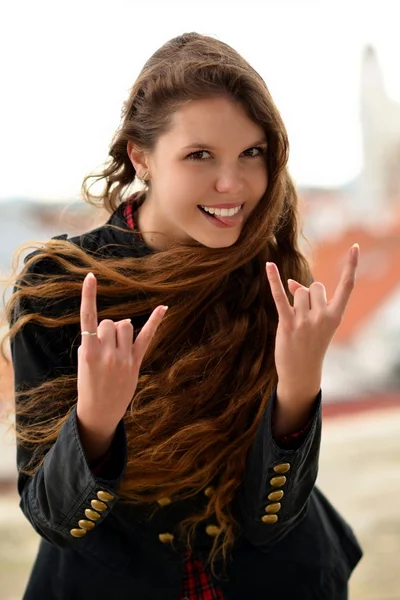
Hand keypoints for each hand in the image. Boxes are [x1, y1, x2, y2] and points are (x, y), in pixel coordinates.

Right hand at [76, 272, 166, 458]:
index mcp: (89, 352)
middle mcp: (108, 353)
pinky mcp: (136, 362)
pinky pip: (146, 337)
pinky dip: (154, 321)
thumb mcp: (84, 361)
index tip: (90, 276)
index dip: (89, 296)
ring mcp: (124, 358)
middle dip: (107, 330)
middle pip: (111, 322)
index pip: (88, 318)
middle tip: (103, 350)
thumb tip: (119, 324)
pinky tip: (163, 307)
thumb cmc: (88, 383)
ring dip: (121, 331)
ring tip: (115, 350)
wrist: (99, 410)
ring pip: (126, 326)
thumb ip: (95, 340)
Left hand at [266, 244, 358, 404]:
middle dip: (308, 294)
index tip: (355, 247)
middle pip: (314, 286)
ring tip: (296, 322)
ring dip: (294, 301)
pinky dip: (274, 280)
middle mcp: (323, 317)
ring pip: (299, 291)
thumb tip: (291, 282)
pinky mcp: (287, 323)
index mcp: (336, 316)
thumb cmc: (310, 344)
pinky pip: (280, 296)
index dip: (351, 266)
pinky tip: (269, 265)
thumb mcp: (317, 322)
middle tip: (306, 318)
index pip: (346, 286)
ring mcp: (305, 321)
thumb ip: (309, 300)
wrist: (301, 372)